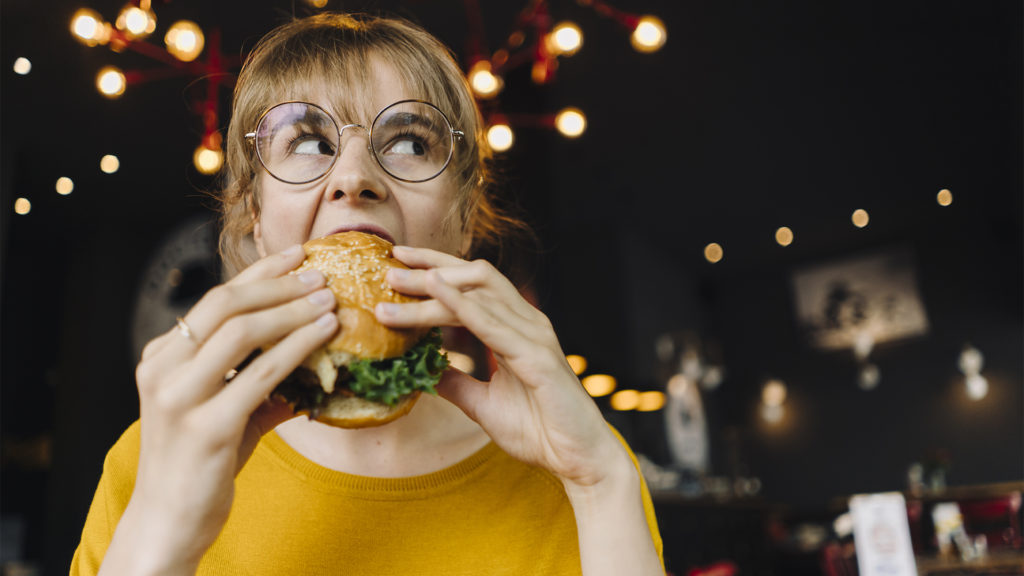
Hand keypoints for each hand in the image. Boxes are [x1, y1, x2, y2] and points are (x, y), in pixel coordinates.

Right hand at [112, 245, 337, 571]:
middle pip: (225, 305)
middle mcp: (163, 369)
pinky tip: (324, 335)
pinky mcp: (207, 427)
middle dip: (278, 285)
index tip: (297, 256)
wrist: (169, 521)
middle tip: (320, 275)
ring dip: (292, 311)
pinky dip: (297, 348)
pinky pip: (260, 375)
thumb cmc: (200, 464)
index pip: (214, 300)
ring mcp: (180, 397)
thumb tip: (315, 359)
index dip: (260, 274)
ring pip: (242, 332)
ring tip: (330, 301)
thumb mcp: (225, 410)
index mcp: (161, 357)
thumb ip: (260, 381)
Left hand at [376, 246, 628, 490]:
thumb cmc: (540, 431)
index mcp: (517, 329)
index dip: (436, 269)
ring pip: (478, 295)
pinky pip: (492, 323)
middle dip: (431, 266)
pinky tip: (436, 291)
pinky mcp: (536, 356)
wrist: (577, 459)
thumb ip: (457, 383)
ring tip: (397, 282)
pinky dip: (461, 304)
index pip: (473, 286)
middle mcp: (527, 323)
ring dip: (434, 287)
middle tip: (388, 266)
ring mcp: (534, 336)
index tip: (398, 264)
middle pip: (475, 277)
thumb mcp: (483, 404)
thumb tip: (424, 371)